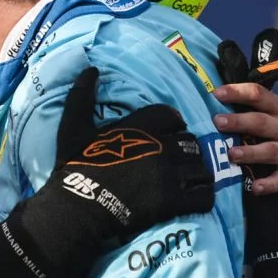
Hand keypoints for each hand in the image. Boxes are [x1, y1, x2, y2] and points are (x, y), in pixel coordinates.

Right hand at [0, 66, 215, 277]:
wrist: (77, 209)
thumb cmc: (73, 168)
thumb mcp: (73, 127)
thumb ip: (82, 96)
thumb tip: (91, 69)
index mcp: (141, 124)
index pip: (173, 116)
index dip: (171, 127)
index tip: (164, 139)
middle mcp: (161, 144)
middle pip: (190, 141)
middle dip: (185, 152)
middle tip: (176, 164)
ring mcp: (170, 173)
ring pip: (201, 166)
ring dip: (196, 174)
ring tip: (187, 183)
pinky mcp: (175, 200)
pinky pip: (204, 194)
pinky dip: (203, 197)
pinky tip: (193, 200)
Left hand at [211, 83, 277, 193]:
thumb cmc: (273, 132)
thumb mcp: (267, 115)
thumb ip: (245, 108)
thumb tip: (207, 98)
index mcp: (277, 109)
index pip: (258, 95)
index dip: (237, 93)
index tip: (216, 94)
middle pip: (262, 122)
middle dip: (239, 122)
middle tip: (218, 122)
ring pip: (270, 150)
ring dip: (250, 152)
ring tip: (231, 154)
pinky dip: (268, 184)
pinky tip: (255, 187)